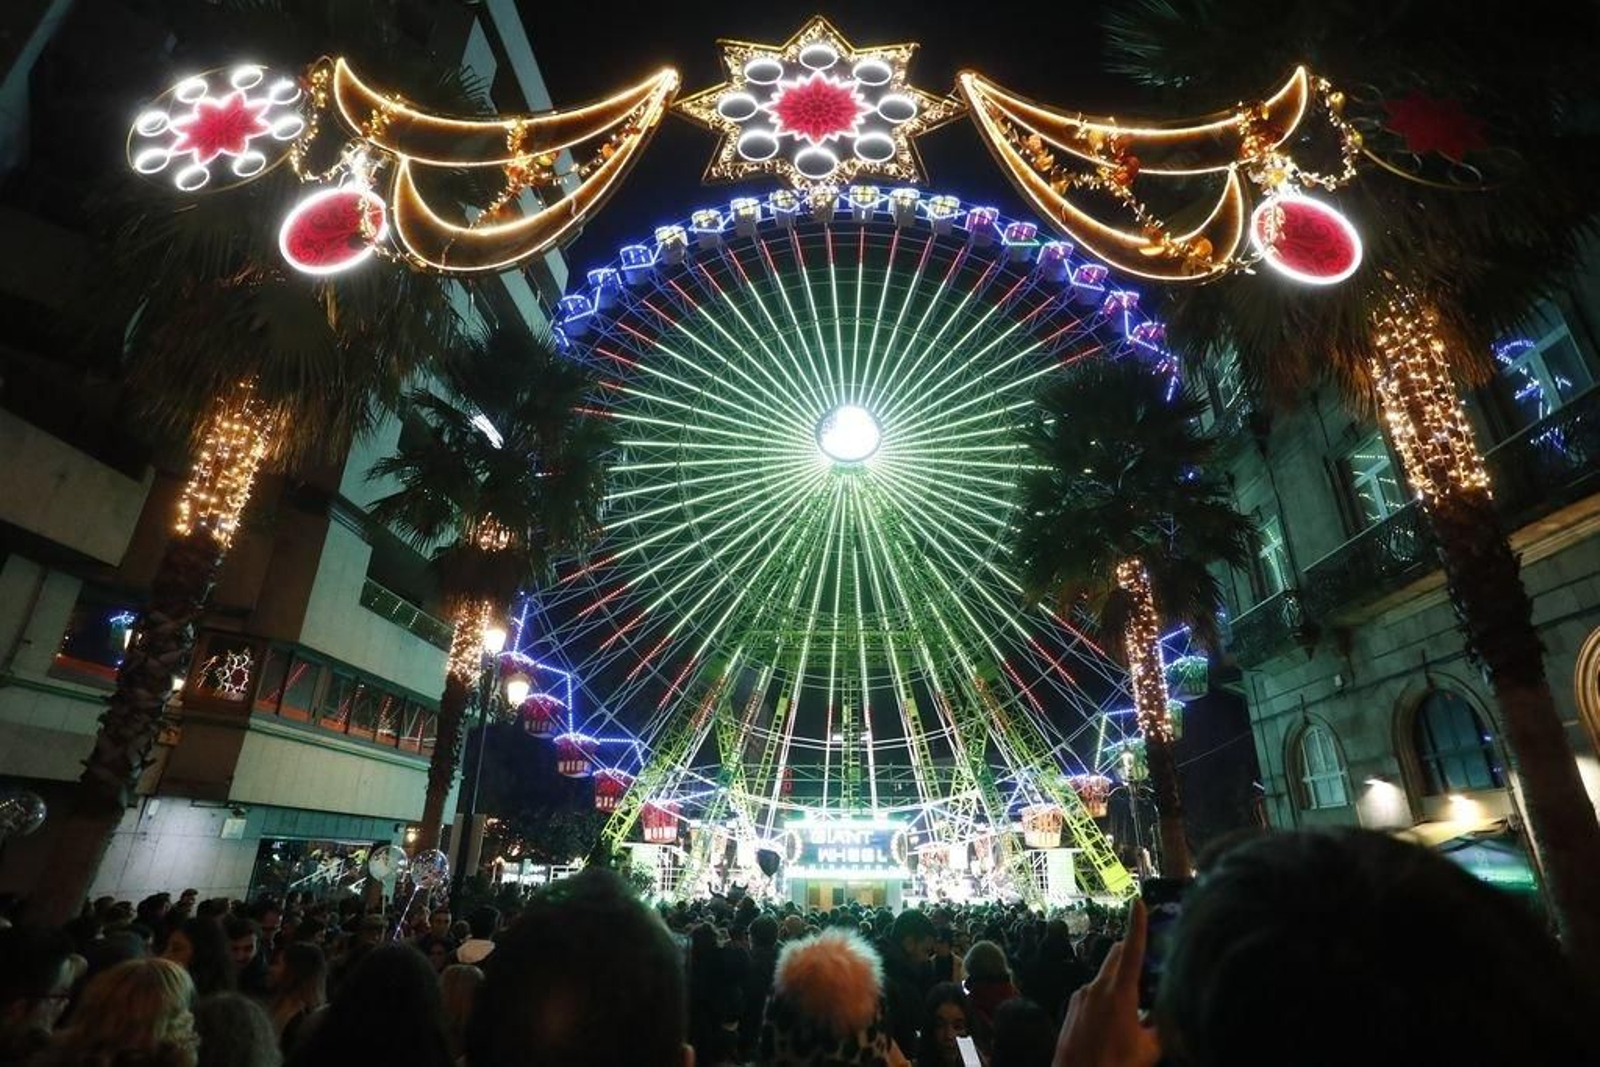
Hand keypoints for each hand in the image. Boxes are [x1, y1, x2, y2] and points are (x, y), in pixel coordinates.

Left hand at [1052, 899, 1160, 1066]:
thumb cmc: (1115, 1065)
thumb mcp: (1150, 1048)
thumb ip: (1161, 1024)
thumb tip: (1168, 1011)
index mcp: (1119, 993)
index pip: (1131, 950)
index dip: (1136, 924)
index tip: (1138, 902)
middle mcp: (1097, 987)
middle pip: (1116, 956)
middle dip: (1131, 953)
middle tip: (1147, 967)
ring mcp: (1081, 995)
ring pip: (1105, 976)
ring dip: (1120, 982)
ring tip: (1132, 1012)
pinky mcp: (1073, 1006)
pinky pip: (1093, 992)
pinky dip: (1107, 997)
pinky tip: (1113, 1023)